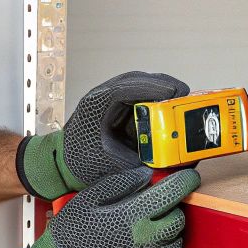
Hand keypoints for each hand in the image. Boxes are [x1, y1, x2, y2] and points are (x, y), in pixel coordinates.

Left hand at [15, 71, 188, 199]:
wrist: (62, 162)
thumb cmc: (78, 161)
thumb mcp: (110, 165)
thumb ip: (138, 165)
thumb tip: (168, 165)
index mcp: (96, 105)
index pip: (126, 87)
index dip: (153, 88)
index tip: (174, 93)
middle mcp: (103, 96)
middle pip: (138, 81)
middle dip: (164, 87)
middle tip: (185, 96)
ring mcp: (111, 98)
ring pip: (141, 85)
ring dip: (162, 93)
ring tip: (182, 102)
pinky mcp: (118, 105)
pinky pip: (141, 96)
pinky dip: (157, 101)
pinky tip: (170, 110)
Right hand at [15, 166, 197, 247]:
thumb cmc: (68, 236)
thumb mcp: (89, 199)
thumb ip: (122, 184)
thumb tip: (146, 176)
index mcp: (132, 216)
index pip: (173, 194)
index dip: (186, 182)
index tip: (188, 177)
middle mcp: (145, 240)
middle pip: (179, 219)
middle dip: (175, 207)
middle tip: (160, 202)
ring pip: (175, 242)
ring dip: (169, 229)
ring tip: (149, 223)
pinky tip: (142, 242)